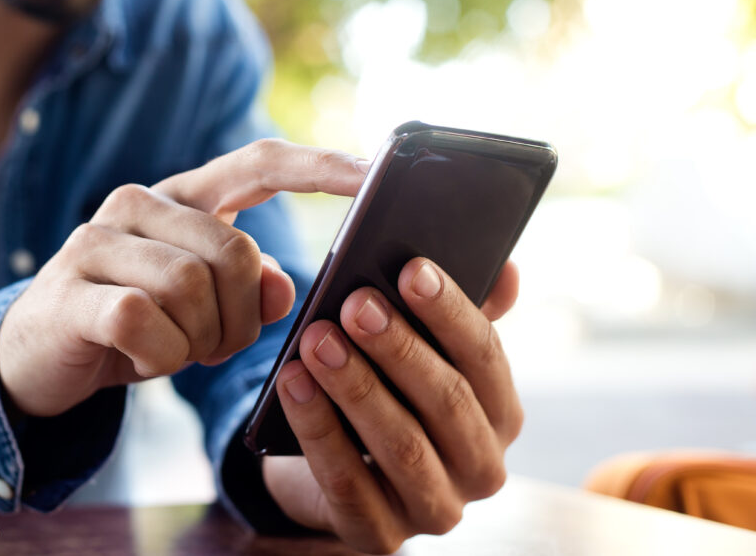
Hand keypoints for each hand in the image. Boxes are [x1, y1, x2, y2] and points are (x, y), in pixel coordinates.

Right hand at [0, 139, 369, 416]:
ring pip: (191, 287)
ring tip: (176, 351)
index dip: (319, 166)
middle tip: (216, 345)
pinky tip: (142, 359)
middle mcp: (139, 203)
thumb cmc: (135, 325)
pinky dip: (159, 356)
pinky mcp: (71, 288)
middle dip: (242, 317)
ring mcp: (98, 240)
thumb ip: (252, 291)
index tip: (376, 171)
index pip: (259, 164)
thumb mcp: (205, 311)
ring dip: (198, 341)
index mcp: (183, 198)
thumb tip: (288, 286)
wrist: (39, 357)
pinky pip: (144, 321)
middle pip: (236, 252)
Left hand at [263, 258, 521, 553]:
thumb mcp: (422, 354)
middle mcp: (482, 468)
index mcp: (500, 415)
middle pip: (447, 401)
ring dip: (356, 386)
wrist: (332, 468)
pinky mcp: (380, 535)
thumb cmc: (387, 395)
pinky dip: (318, 429)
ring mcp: (435, 509)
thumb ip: (457, 315)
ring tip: (316, 340)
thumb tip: (506, 269)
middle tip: (354, 303)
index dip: (450, 312)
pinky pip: (348, 482)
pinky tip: (292, 385)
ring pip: (402, 445)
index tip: (411, 269)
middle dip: (399, 348)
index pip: (486, 357)